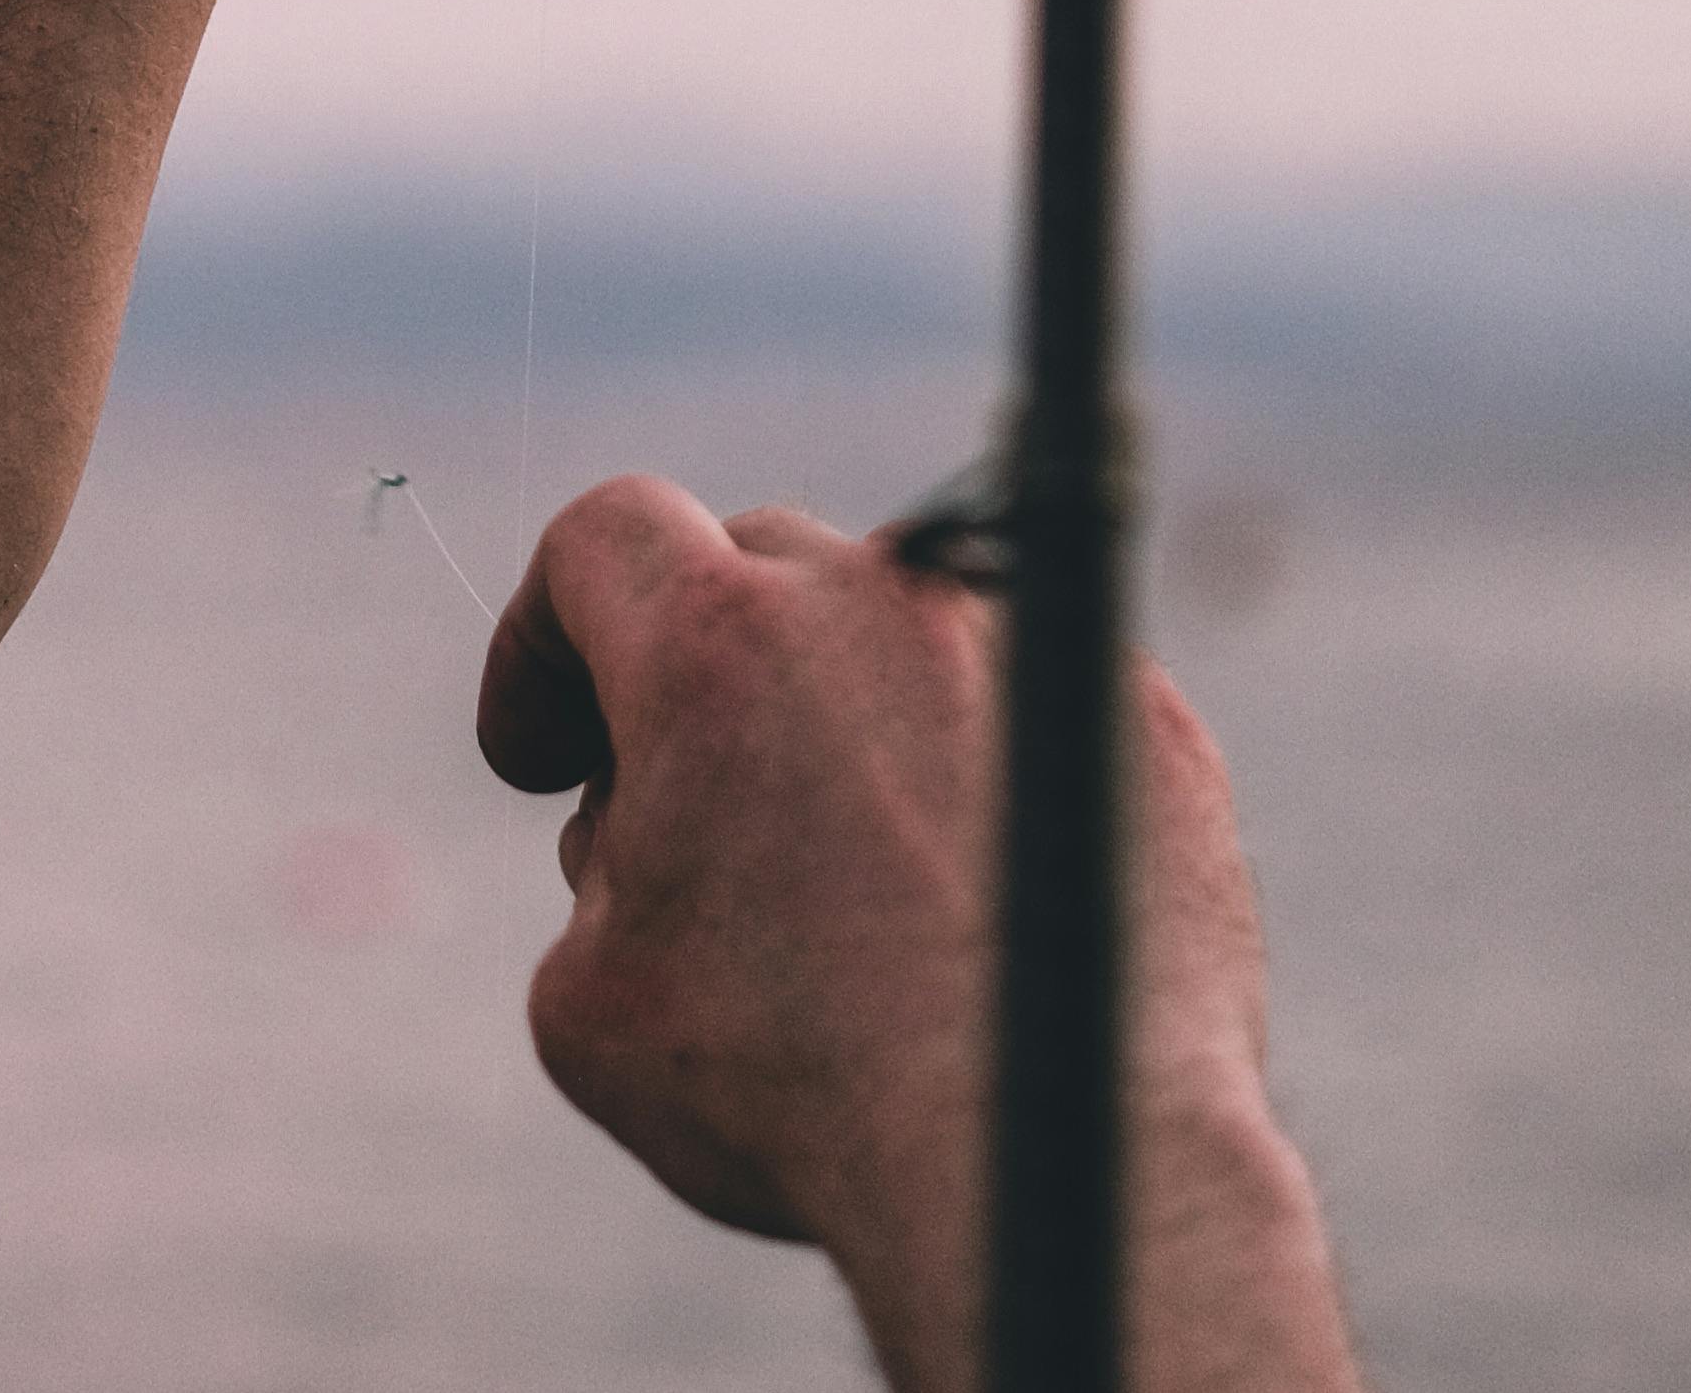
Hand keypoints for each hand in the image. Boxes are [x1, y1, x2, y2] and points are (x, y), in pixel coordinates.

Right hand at [477, 481, 1362, 1392]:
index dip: (548, 634)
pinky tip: (979, 905)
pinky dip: (988, 777)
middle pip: (757, 567)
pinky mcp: (1144, 717)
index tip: (546, 752)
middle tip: (684, 809)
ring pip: (903, 632)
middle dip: (698, 669)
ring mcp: (1026, 644)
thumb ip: (602, 861)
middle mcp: (876, 595)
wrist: (1046, 1154)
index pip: (605, 536)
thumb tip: (656, 821)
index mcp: (717, 640)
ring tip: (849, 870)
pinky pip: (1034, 709)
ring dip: (854, 716)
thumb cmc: (795, 1090)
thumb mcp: (592, 999)